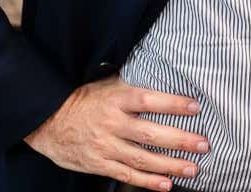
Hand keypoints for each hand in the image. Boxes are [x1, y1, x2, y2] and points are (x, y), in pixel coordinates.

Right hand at [24, 76, 207, 190]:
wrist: (46, 121)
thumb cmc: (82, 99)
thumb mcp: (106, 84)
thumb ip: (133, 83)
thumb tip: (164, 71)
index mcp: (115, 99)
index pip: (149, 100)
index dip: (173, 104)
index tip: (196, 107)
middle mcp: (111, 124)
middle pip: (150, 134)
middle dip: (180, 140)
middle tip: (204, 144)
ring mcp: (105, 147)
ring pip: (142, 159)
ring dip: (170, 165)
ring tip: (193, 168)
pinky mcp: (98, 164)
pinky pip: (126, 175)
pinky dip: (148, 182)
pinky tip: (167, 184)